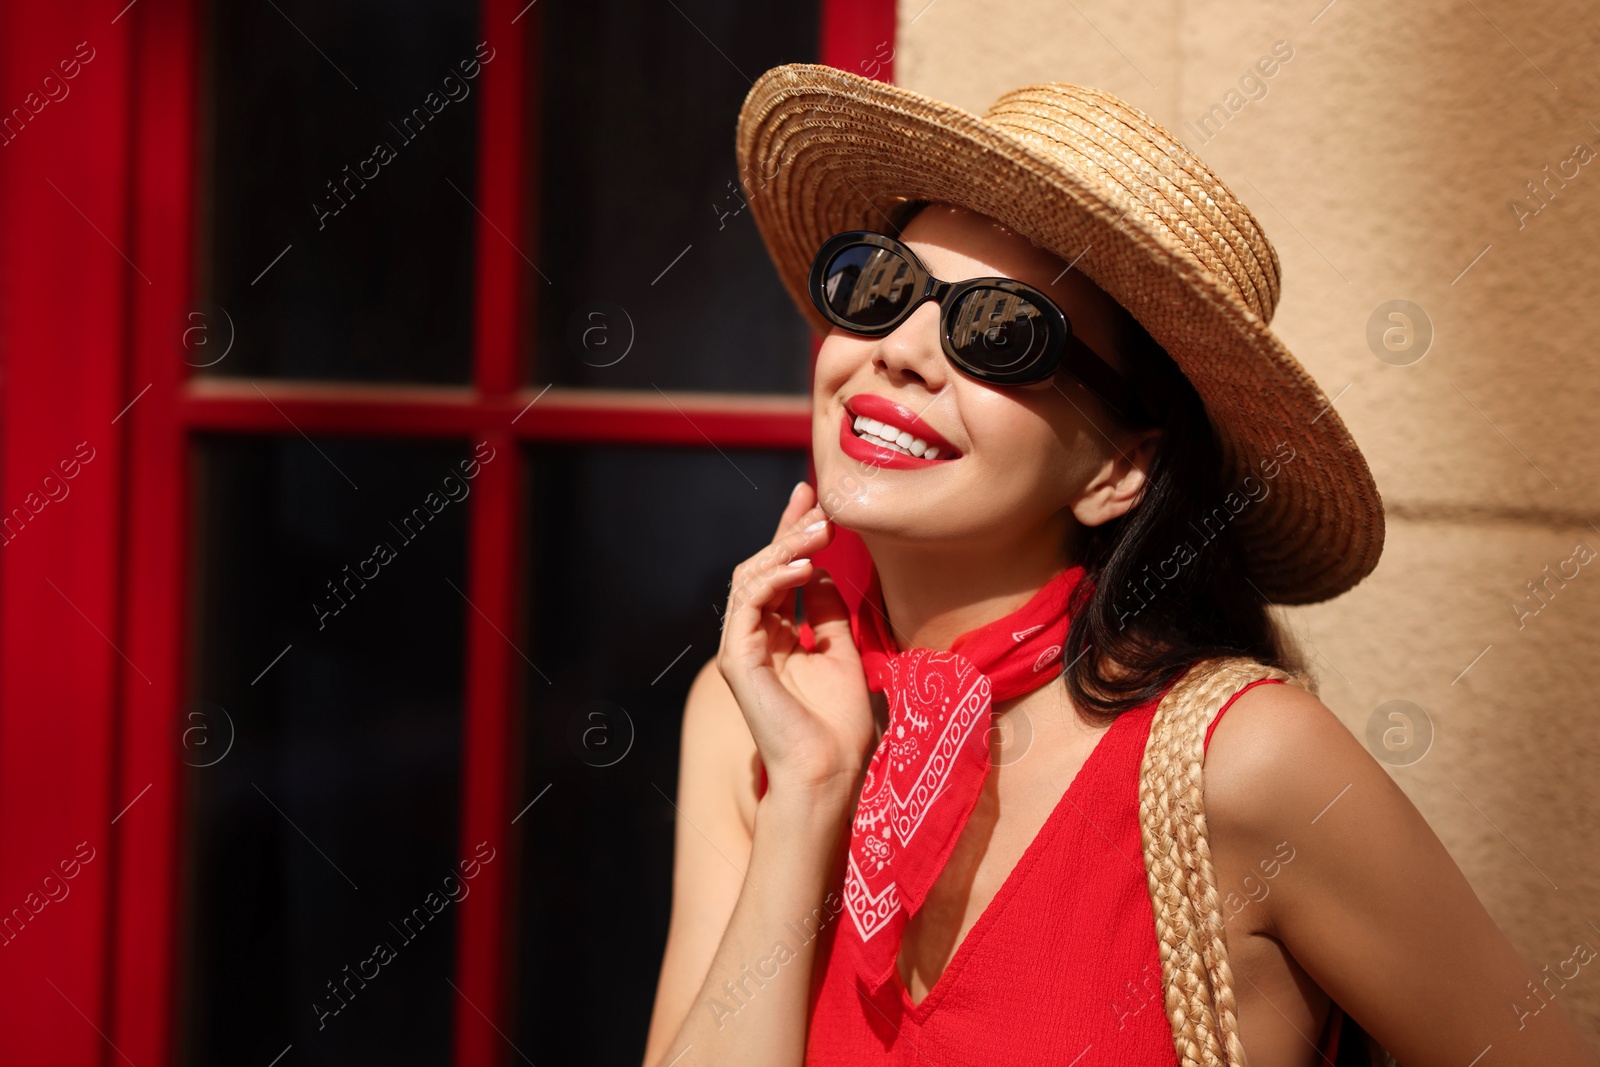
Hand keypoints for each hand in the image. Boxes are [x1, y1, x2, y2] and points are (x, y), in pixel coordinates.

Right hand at [717, 481, 874, 799]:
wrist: (829, 771)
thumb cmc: (839, 725)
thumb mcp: (843, 653)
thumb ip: (831, 614)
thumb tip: (827, 572)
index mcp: (777, 637)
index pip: (780, 574)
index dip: (793, 535)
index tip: (814, 501)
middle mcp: (754, 638)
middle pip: (762, 568)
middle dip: (789, 532)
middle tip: (819, 506)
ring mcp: (742, 647)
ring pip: (751, 578)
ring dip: (786, 549)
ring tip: (819, 532)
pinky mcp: (736, 659)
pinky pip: (748, 605)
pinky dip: (775, 580)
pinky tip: (805, 567)